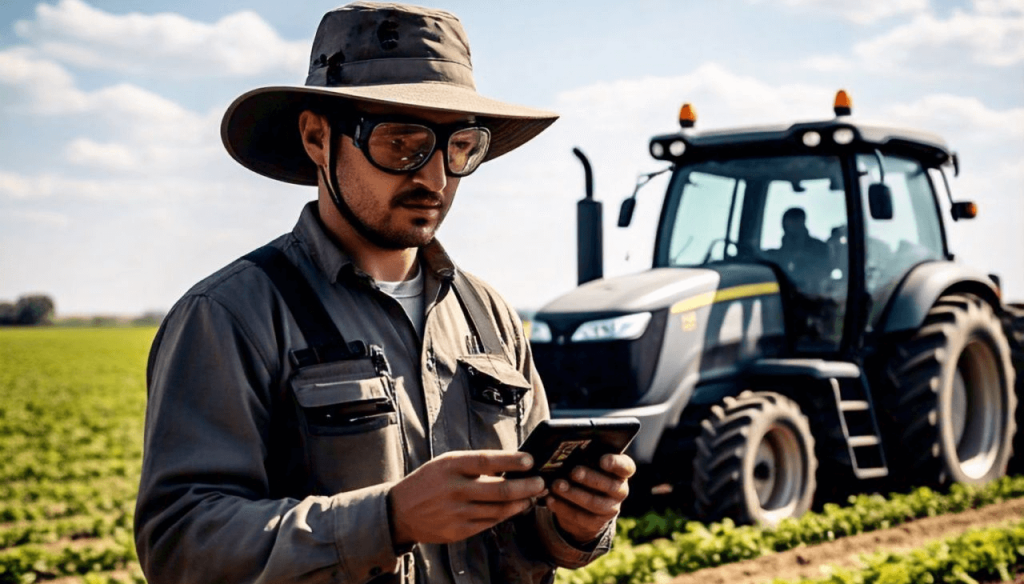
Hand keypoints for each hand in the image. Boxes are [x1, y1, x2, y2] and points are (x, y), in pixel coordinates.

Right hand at [389, 450, 547, 544]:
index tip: (530, 460)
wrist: (401, 511)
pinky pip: (489, 523)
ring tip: (533, 495)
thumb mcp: (446, 463)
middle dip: (526, 486)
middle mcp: (454, 489)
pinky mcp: (458, 531)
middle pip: (500, 490)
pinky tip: (516, 508)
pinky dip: (506, 515)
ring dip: (521, 502)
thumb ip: (474, 463)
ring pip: (499, 509)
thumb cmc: (430, 481)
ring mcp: (456, 513)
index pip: (486, 461)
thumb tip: (511, 463)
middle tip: (541, 482)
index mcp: (451, 466)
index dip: (511, 461)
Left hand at [546, 453, 634, 543]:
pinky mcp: (595, 523)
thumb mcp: (589, 464)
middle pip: (610, 486)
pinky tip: (550, 499)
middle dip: (590, 478)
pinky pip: (579, 517)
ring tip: (556, 485)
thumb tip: (564, 452)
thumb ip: (584, 457)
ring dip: (573, 494)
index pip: (626, 467)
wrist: (586, 506)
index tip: (603, 460)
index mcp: (621, 472)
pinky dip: (562, 507)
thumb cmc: (586, 473)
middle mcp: (620, 491)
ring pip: (594, 503)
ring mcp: (610, 509)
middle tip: (573, 472)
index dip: (616, 464)